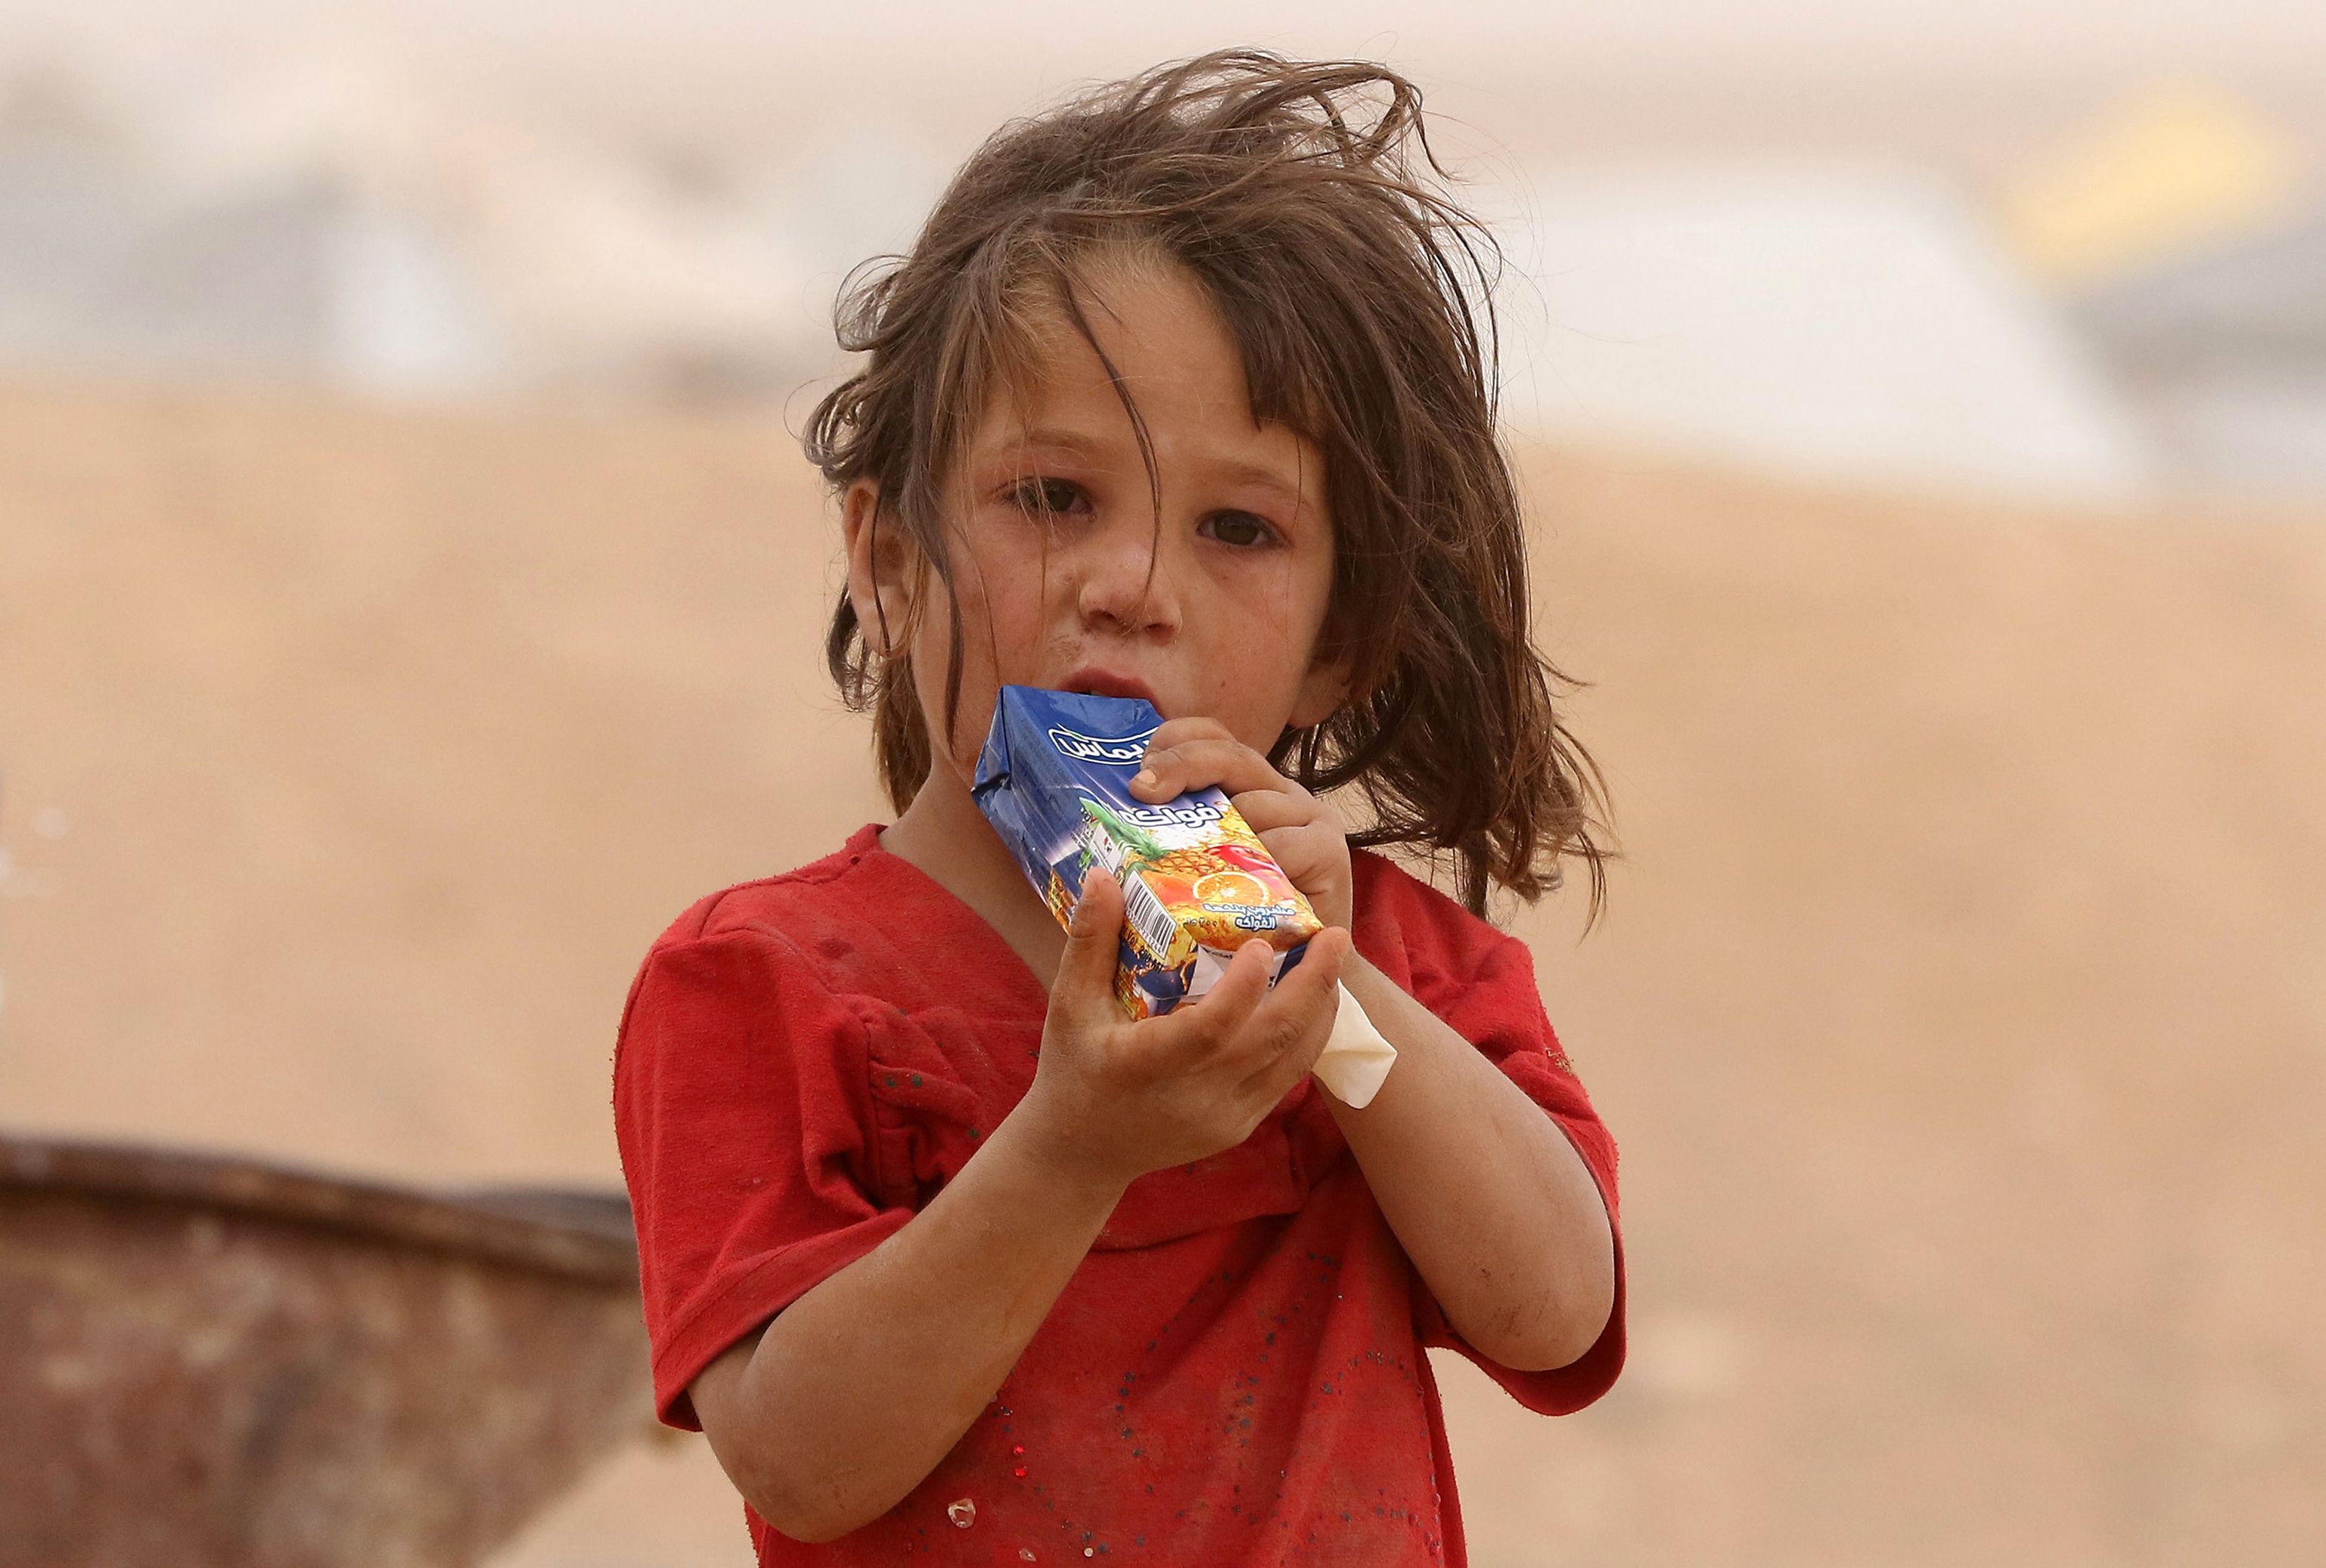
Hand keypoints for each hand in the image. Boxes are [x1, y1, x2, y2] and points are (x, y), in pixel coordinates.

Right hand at [1017, 866, 1351, 1190]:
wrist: (1083, 1153)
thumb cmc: (1073, 1069)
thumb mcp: (1069, 1005)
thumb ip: (1088, 941)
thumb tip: (1103, 875)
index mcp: (1148, 1065)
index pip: (1210, 1029)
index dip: (1243, 988)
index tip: (1263, 943)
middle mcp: (1195, 1096)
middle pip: (1272, 1040)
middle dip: (1313, 984)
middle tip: (1336, 934)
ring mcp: (1225, 1117)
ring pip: (1293, 1060)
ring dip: (1321, 1007)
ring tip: (1333, 958)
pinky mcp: (1241, 1126)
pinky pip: (1287, 1078)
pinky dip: (1308, 1036)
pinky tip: (1315, 999)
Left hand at [1128, 716, 1353, 929]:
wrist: (1292, 974)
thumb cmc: (1232, 925)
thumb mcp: (1193, 871)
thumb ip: (1165, 840)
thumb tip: (1111, 825)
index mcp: (1247, 786)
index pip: (1212, 736)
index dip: (1175, 739)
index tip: (1140, 767)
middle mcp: (1281, 793)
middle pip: (1231, 756)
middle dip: (1182, 766)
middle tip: (1142, 791)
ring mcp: (1311, 819)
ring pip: (1253, 805)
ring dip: (1219, 838)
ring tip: (1200, 874)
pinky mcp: (1330, 852)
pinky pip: (1282, 846)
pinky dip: (1256, 865)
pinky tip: (1240, 891)